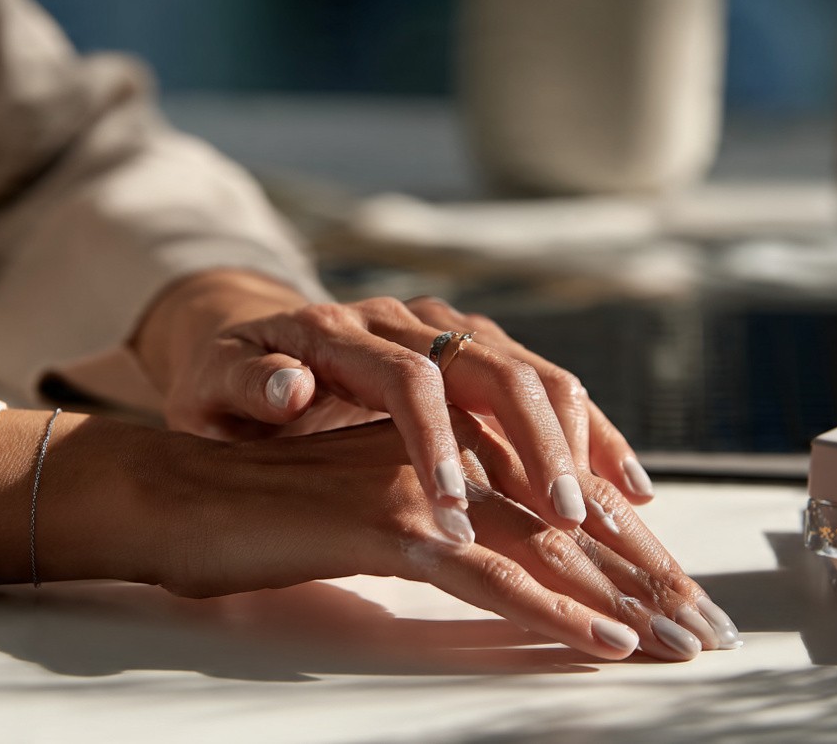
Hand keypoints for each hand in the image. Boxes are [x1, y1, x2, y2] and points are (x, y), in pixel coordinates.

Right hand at [0, 409, 738, 660]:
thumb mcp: (362, 514)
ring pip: (550, 547)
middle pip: (572, 524)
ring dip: (628, 600)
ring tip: (684, 644)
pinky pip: (491, 575)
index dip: (623, 552)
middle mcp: (450, 460)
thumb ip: (431, 527)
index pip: (556, 505)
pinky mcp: (390, 524)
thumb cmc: (259, 508)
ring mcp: (425, 488)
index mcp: (449, 453)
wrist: (177, 491)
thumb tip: (488, 559)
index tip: (675, 599)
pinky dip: (555, 614)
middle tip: (709, 629)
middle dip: (651, 579)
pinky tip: (606, 643)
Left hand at [131, 270, 655, 537]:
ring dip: (580, 439)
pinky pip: (545, 388)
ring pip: (533, 373)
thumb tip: (286, 385)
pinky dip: (589, 435)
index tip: (451, 509)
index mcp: (336, 329)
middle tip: (568, 518)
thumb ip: (243, 384)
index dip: (434, 441)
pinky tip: (627, 487)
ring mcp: (447, 330)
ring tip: (618, 510)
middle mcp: (404, 319)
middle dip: (538, 444)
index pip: (405, 376)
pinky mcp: (476, 353)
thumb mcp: (209, 387)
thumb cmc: (227, 388)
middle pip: (492, 367)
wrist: (251, 348)